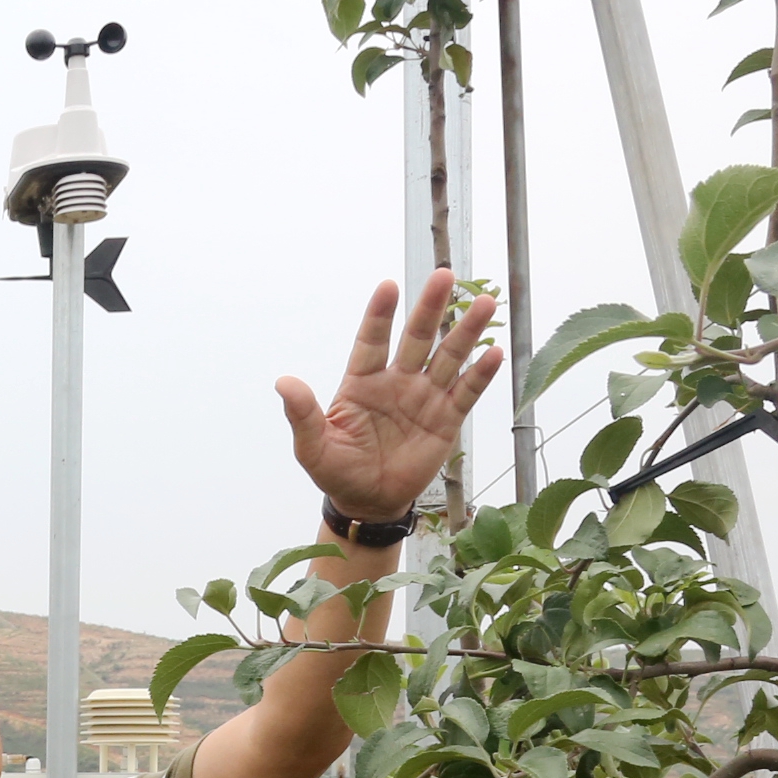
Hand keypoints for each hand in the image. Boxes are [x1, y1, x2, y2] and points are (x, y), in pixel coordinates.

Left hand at [275, 271, 504, 522]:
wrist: (368, 501)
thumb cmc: (336, 471)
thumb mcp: (312, 447)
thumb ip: (302, 414)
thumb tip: (283, 382)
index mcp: (362, 382)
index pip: (372, 341)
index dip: (379, 315)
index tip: (387, 286)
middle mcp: (396, 382)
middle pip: (417, 338)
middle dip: (430, 308)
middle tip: (445, 276)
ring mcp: (424, 398)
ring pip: (448, 358)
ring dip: (466, 332)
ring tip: (485, 304)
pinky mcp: (446, 420)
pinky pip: (466, 393)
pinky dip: (480, 374)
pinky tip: (494, 353)